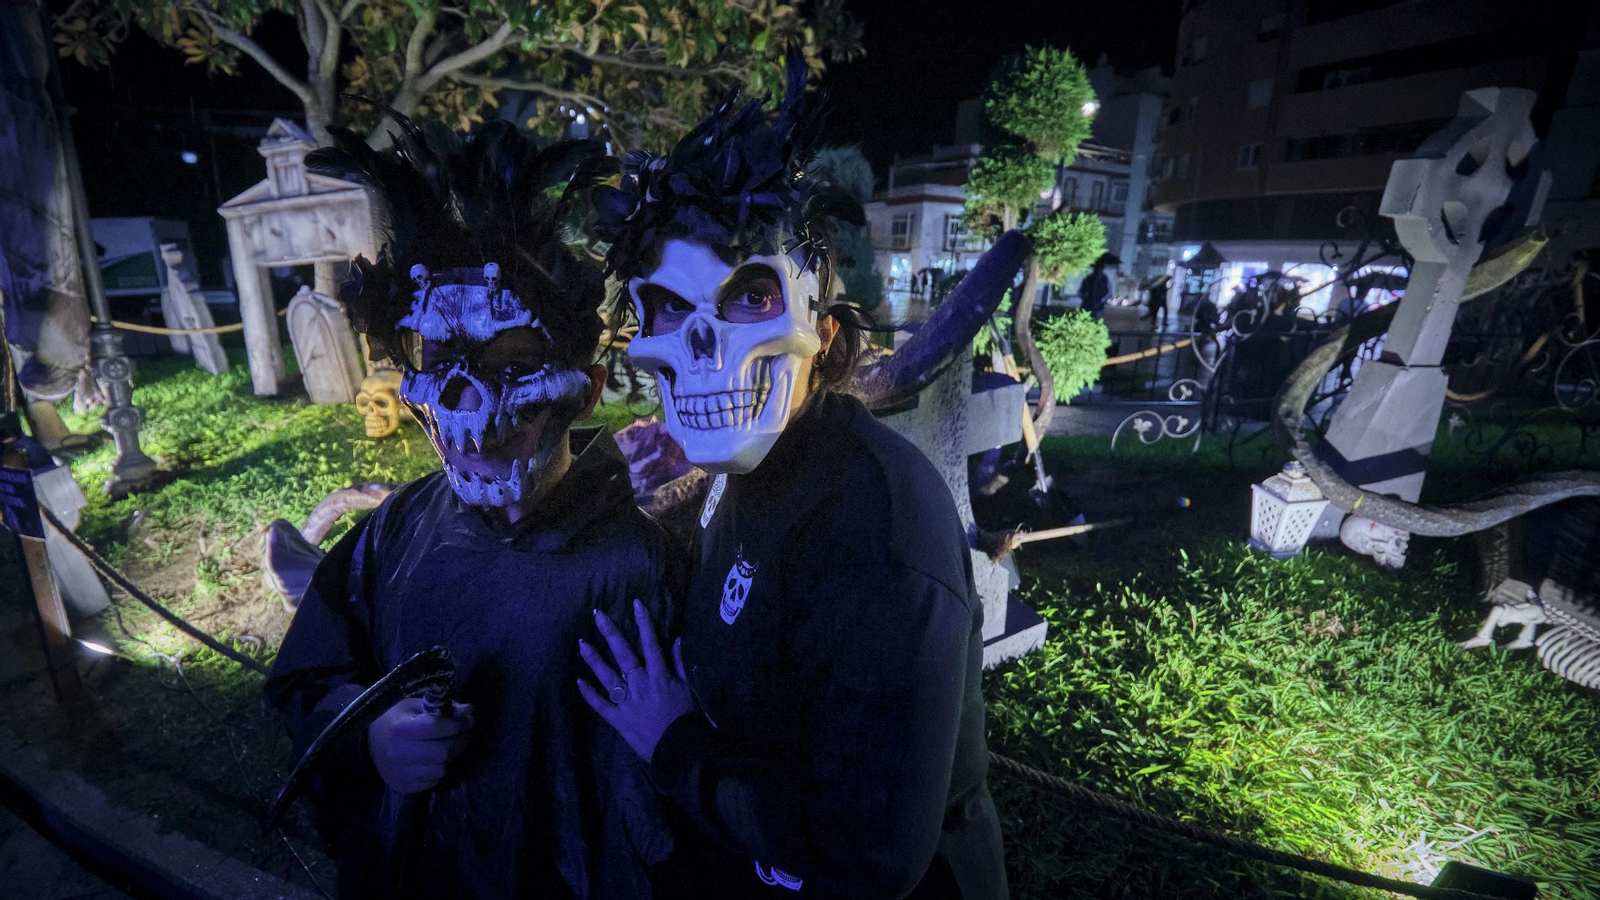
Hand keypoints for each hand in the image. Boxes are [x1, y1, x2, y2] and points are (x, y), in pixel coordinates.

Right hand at [366, 697, 474, 793]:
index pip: (435, 728)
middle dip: (461, 741)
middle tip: (467, 733)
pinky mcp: (402, 786)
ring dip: (451, 757)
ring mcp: (400, 773)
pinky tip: (436, 759)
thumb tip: (468, 711)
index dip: (457, 724)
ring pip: (441, 770)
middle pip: (442, 752)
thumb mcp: (414, 705)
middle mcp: (399, 753)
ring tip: (451, 745)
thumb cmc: (394, 718)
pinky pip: (433, 782)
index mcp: (399, 728)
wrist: (368, 743)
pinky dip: (439, 770)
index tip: (469, 719)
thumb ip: (441, 708)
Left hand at [578, 599, 696, 763]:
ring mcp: (627, 702)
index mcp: (660, 676)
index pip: (651, 644)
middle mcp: (640, 685)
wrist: (680, 751)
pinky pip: (601, 705)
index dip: (643, 623)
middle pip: (623, 654)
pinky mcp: (618, 720)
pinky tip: (578, 682)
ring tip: (581, 642)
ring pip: (607, 676)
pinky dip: (589, 694)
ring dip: (594, 659)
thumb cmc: (687, 719)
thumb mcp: (689, 689)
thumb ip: (680, 664)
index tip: (635, 603)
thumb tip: (677, 639)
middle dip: (610, 633)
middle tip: (597, 615)